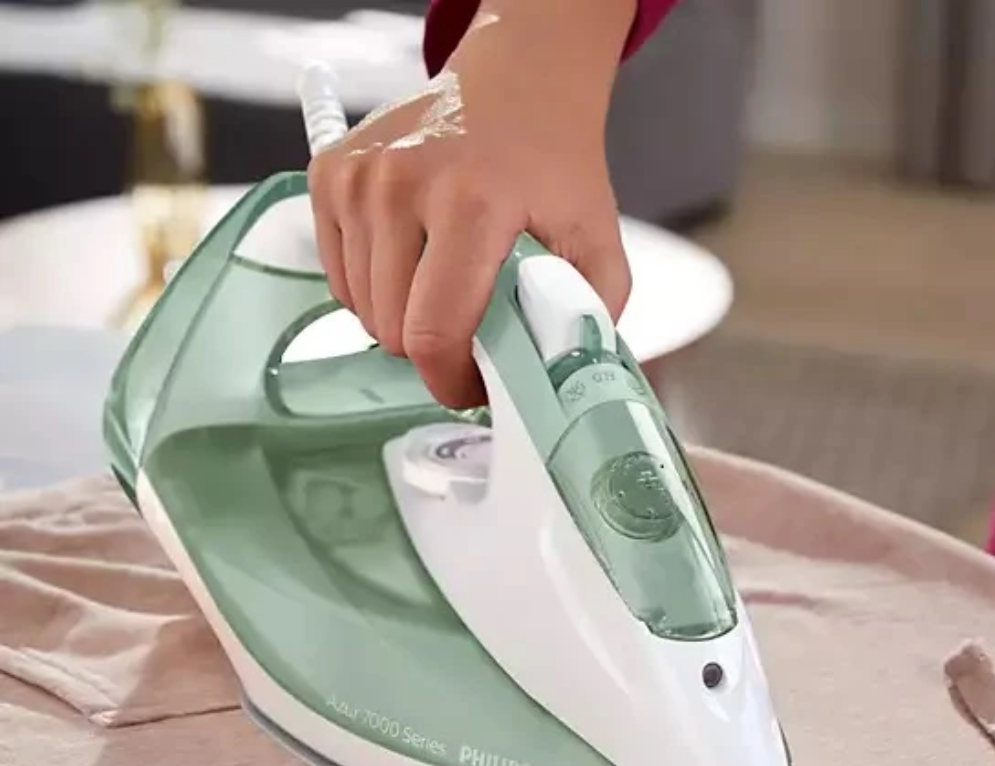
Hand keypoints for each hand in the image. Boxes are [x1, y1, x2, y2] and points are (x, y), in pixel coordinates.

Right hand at [306, 0, 636, 408]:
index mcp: (471, 203)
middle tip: (469, 334)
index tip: (472, 387)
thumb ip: (588, 318)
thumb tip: (558, 385)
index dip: (450, 380)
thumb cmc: (553, 166)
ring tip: (444, 292)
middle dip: (431, 351)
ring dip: (401, 320)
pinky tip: (412, 266)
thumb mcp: (597, 242)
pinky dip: (373, 290)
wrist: (517, 83)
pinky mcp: (331, 174)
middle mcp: (402, 183)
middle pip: (392, 330)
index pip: (433, 332)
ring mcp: (358, 176)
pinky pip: (339, 276)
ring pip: (361, 310)